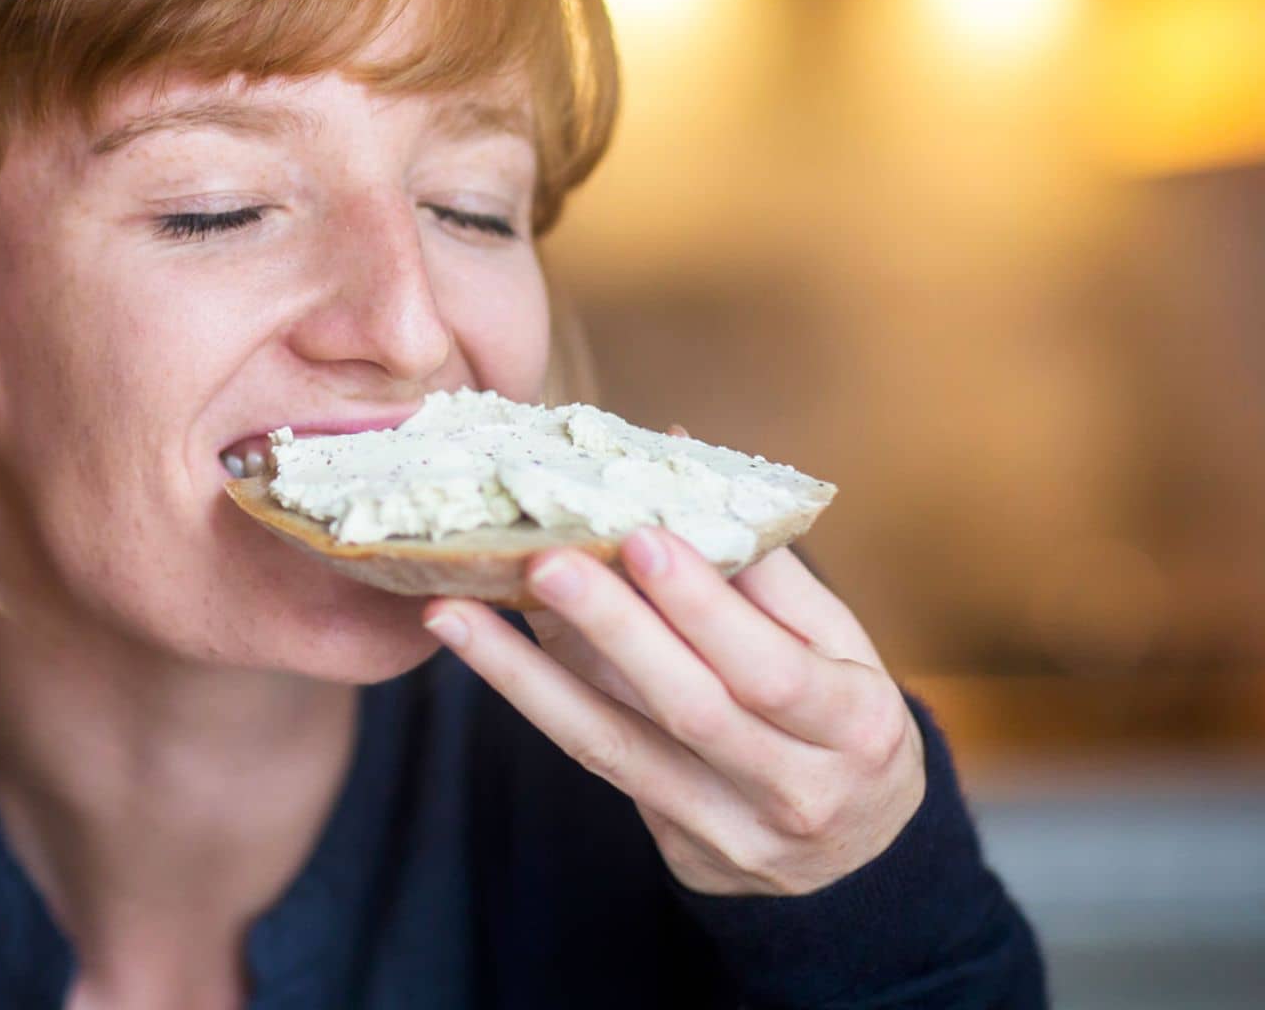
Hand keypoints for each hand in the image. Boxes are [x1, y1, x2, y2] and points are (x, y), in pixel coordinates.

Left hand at [421, 429, 926, 896]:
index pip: (772, 668)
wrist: (856, 856)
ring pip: (619, 743)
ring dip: (528, 673)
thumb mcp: (835, 643)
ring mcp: (729, 826)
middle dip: (614, 629)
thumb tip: (673, 458)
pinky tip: (475, 648)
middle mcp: (796, 787)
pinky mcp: (673, 840)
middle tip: (545, 560)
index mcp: (853, 723)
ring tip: (458, 609)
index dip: (705, 605)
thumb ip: (760, 562)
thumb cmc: (837, 714)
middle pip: (693, 708)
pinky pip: (593, 758)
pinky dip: (531, 696)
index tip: (641, 534)